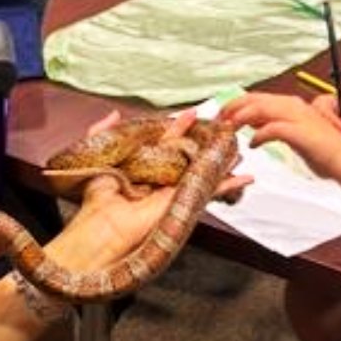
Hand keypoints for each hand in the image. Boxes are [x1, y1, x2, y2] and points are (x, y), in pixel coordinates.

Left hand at [47, 111, 250, 269]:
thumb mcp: (95, 154)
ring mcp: (174, 191)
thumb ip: (102, 132)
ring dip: (220, 159)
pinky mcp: (184, 202)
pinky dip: (228, 184)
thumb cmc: (96, 196)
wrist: (102, 226)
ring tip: (236, 144)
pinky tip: (244, 176)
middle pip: (188, 155)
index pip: (165, 142)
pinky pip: (209, 191)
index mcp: (142, 166)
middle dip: (205, 140)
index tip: (192, 113)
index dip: (179, 127)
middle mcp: (160, 178)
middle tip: (222, 125)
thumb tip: (114, 113)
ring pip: (202, 170)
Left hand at [220, 92, 340, 178]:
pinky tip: (252, 145)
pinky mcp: (299, 131)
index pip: (256, 97)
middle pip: (254, 99)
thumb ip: (272, 125)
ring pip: (260, 109)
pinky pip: (272, 129)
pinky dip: (259, 135)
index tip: (221, 115)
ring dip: (240, 119)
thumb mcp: (290, 133)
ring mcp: (296, 116)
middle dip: (232, 108)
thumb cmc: (320, 150)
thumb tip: (251, 124)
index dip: (236, 104)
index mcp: (290, 104)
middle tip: (216, 121)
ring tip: (227, 130)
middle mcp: (292, 105)